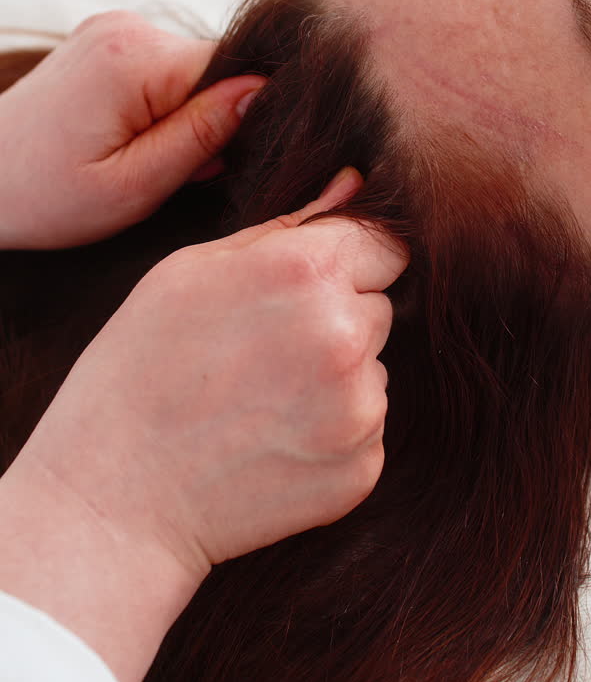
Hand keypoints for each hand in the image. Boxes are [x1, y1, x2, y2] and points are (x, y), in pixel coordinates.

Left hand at [0, 9, 265, 248]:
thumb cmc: (45, 197)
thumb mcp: (133, 186)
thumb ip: (202, 136)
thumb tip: (261, 91)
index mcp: (134, 59)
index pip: (234, 69)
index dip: (236, 119)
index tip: (206, 163)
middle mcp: (126, 26)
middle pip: (213, 68)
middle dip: (206, 120)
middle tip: (165, 170)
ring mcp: (113, 25)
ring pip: (190, 70)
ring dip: (182, 114)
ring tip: (137, 156)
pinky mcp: (105, 37)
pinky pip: (162, 67)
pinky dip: (160, 104)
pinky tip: (127, 137)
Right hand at [14, 168, 408, 596]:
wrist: (112, 497)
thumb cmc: (138, 368)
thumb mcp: (192, 270)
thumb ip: (289, 225)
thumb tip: (357, 184)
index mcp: (307, 270)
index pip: (388, 244)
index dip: (348, 261)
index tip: (307, 287)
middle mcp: (347, 336)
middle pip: (381, 307)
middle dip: (338, 318)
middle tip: (262, 351)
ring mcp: (359, 411)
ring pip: (375, 369)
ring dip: (337, 377)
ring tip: (259, 400)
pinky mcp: (362, 471)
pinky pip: (367, 430)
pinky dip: (332, 433)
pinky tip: (270, 442)